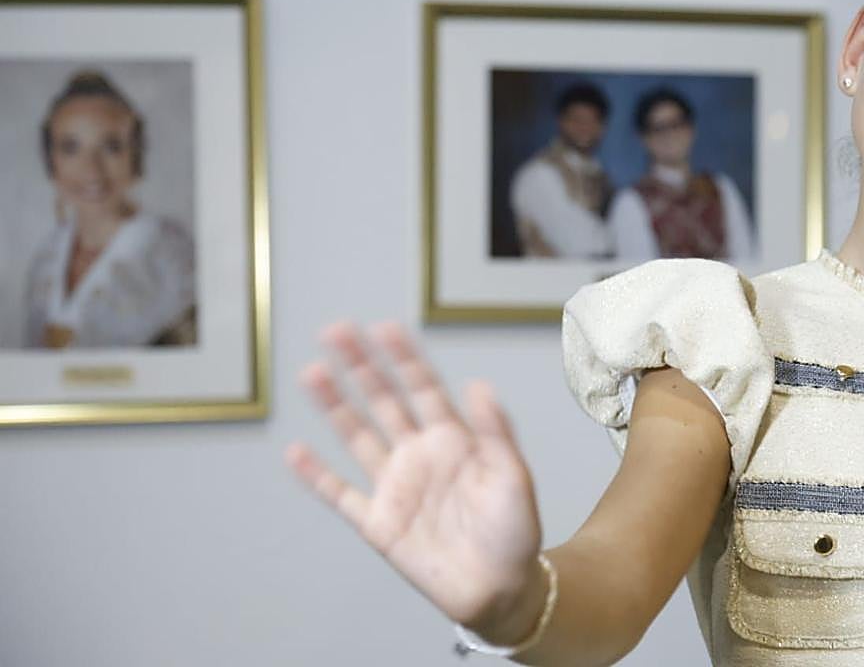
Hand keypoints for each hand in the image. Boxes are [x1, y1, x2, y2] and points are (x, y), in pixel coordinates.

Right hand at [286, 322, 543, 632]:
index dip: (405, 358)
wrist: (500, 588)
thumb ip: (495, 432)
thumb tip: (478, 385)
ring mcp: (395, 486)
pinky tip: (296, 451)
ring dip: (335, 406)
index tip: (385, 327)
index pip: (423, 388)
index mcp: (453, 439)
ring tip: (313, 373)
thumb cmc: (515, 531)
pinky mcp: (378, 523)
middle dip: (362, 366)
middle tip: (336, 331)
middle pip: (384, 401)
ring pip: (358, 436)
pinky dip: (316, 475)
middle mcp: (419, 455)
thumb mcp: (512, 476)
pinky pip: (340, 494)